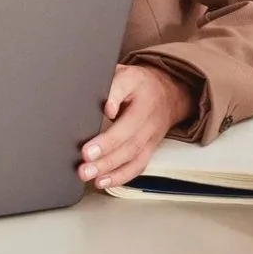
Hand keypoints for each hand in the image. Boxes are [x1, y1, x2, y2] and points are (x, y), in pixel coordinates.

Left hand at [78, 64, 194, 188]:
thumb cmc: (136, 84)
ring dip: (110, 166)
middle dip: (107, 147)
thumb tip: (105, 104)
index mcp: (137, 85)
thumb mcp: (123, 73)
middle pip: (129, 132)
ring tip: (88, 173)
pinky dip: (119, 176)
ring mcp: (151, 133)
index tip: (106, 109)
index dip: (115, 99)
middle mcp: (147, 112)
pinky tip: (102, 181)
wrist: (167, 95)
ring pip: (133, 153)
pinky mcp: (150, 149)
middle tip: (85, 156)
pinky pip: (137, 166)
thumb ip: (110, 84)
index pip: (125, 90)